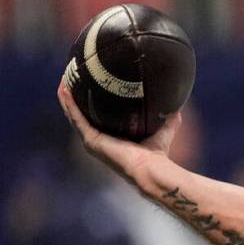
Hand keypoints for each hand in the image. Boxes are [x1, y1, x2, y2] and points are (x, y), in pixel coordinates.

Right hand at [56, 78, 180, 181]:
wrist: (151, 168)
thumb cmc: (158, 153)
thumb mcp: (164, 127)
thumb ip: (169, 115)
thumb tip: (178, 101)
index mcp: (112, 136)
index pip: (98, 115)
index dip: (92, 100)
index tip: (90, 81)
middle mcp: (99, 139)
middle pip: (81, 113)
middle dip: (76, 95)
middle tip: (72, 76)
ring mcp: (92, 140)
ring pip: (74, 114)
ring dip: (67, 97)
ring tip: (64, 78)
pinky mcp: (90, 140)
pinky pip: (76, 118)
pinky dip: (69, 104)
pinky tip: (64, 89)